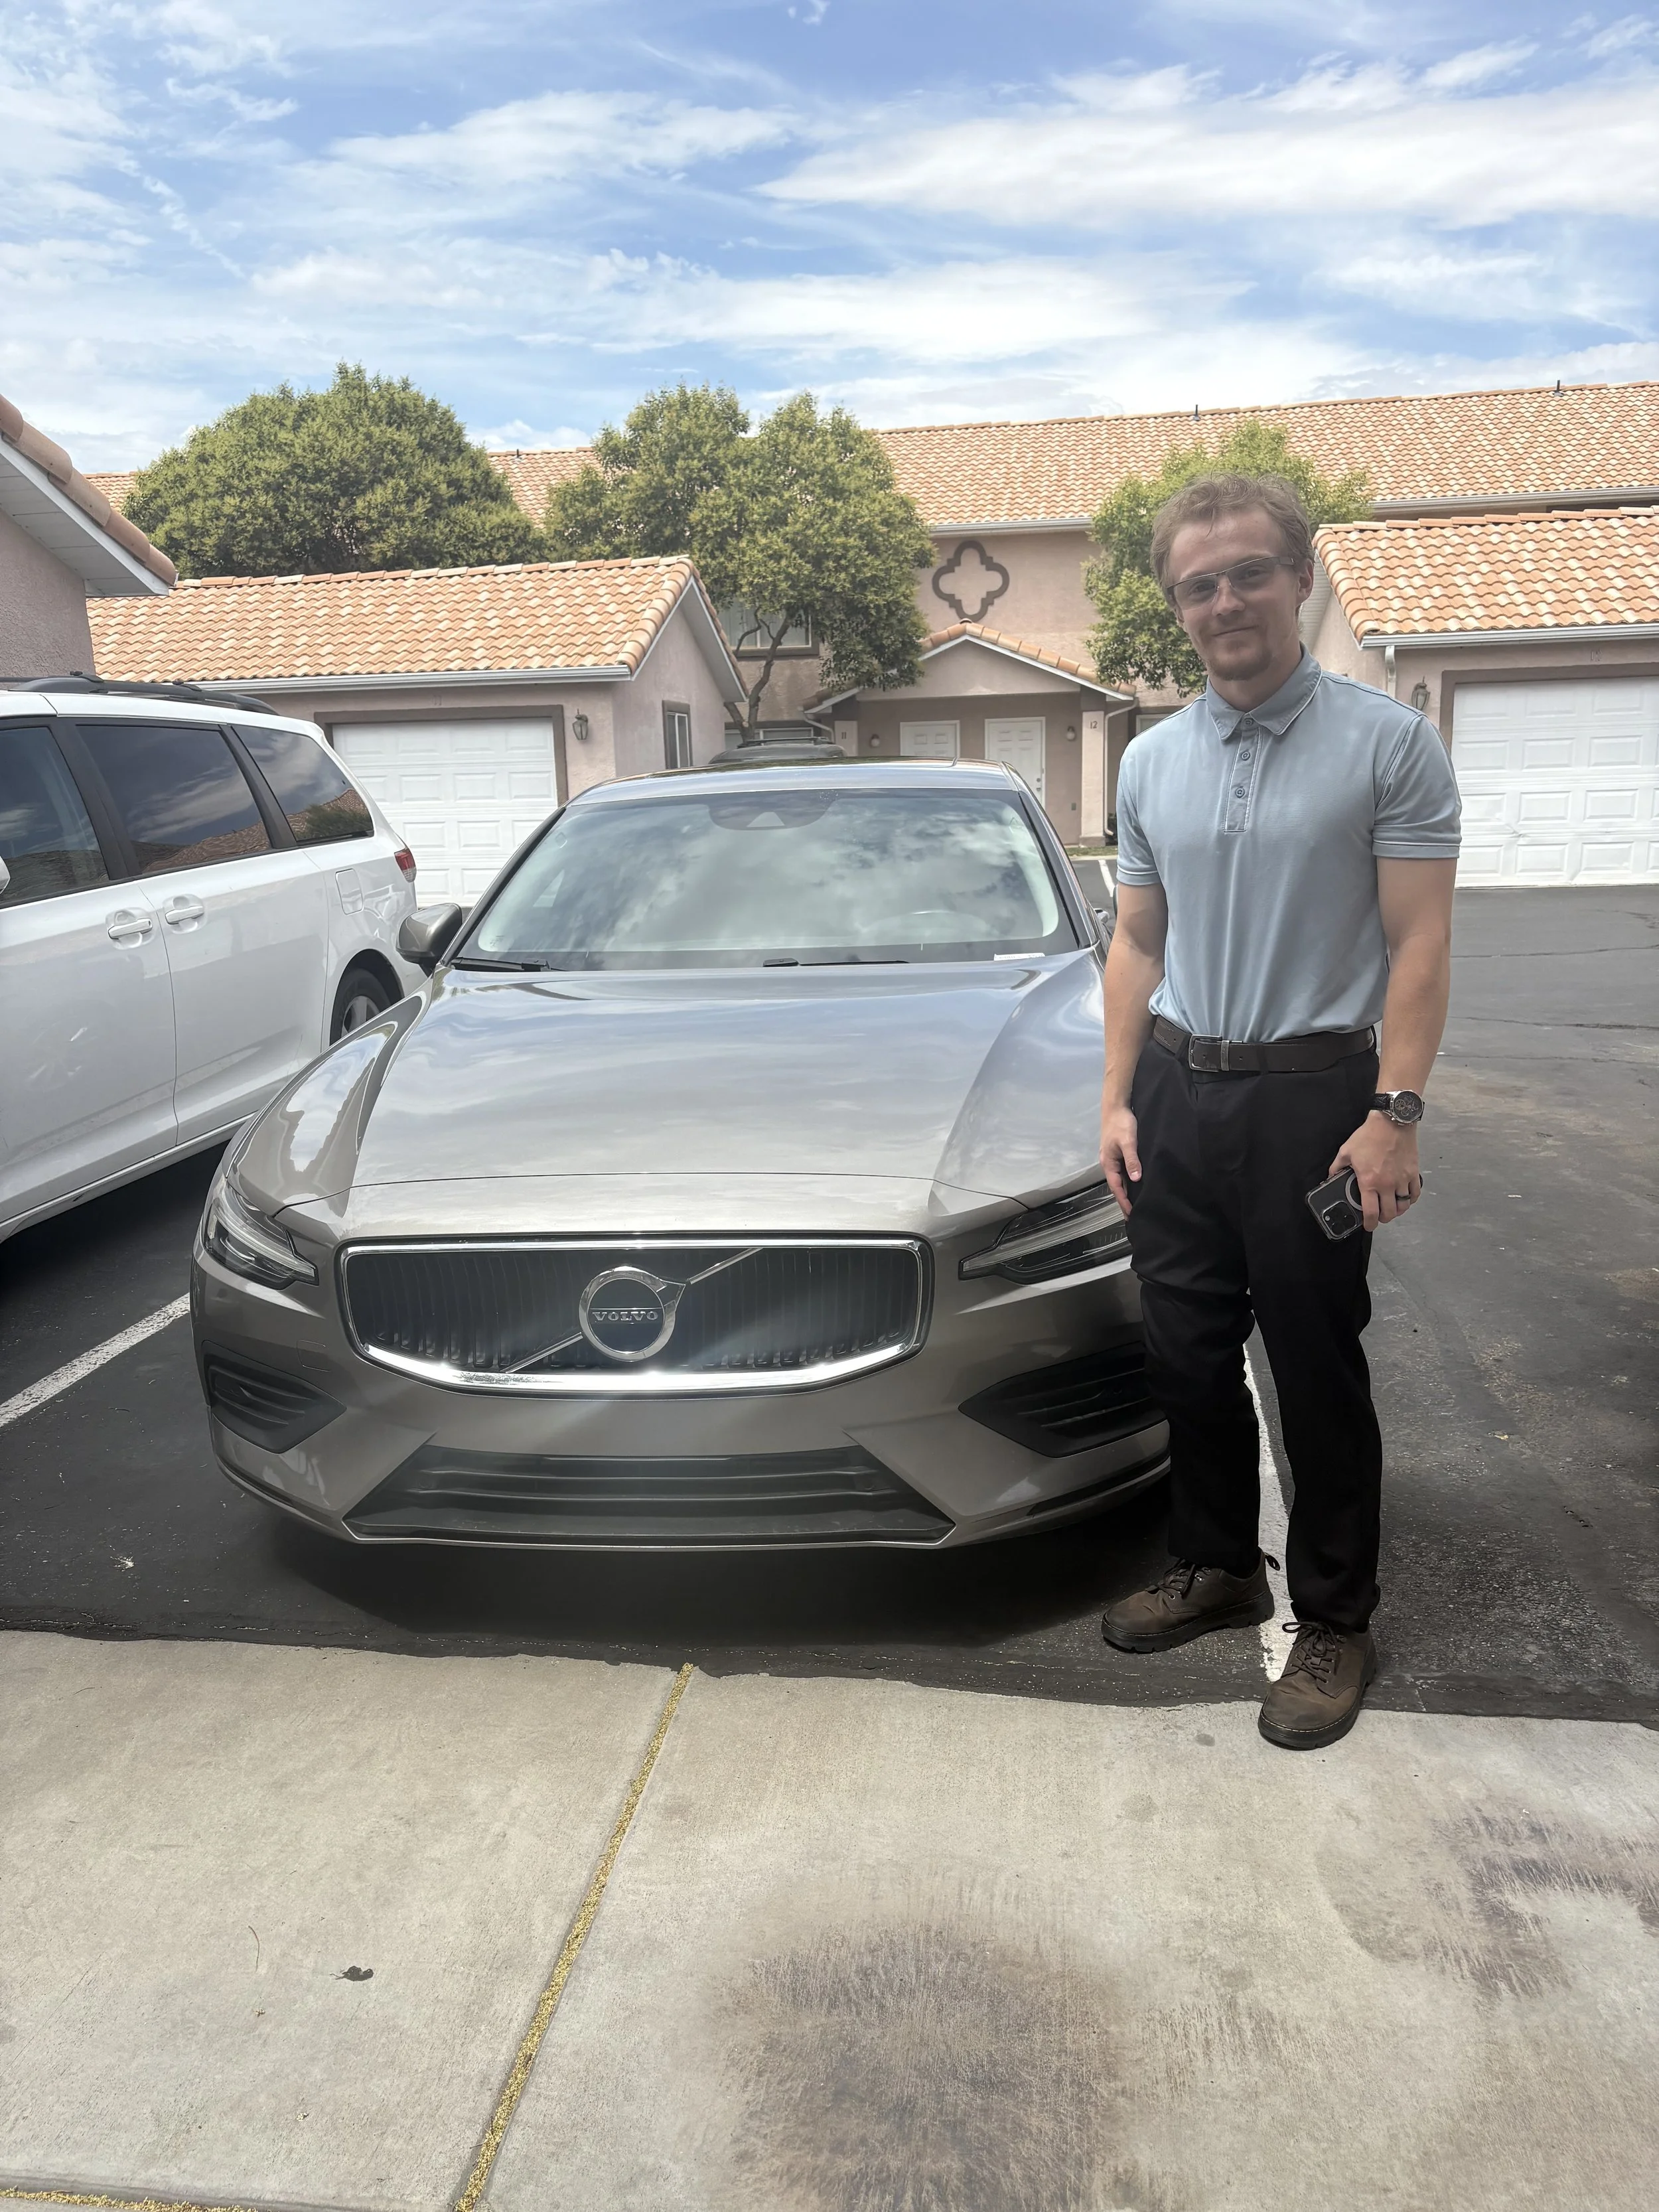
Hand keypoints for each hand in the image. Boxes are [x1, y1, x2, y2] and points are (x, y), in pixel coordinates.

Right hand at [1101, 1103, 1141, 1213]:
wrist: (1116, 1106)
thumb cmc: (1122, 1124)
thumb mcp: (1128, 1142)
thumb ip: (1132, 1160)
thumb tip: (1136, 1179)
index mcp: (1109, 1163)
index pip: (1116, 1187)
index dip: (1123, 1201)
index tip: (1131, 1214)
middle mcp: (1109, 1163)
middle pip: (1117, 1185)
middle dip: (1124, 1200)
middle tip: (1133, 1214)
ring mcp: (1113, 1158)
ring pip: (1120, 1178)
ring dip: (1127, 1190)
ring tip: (1136, 1203)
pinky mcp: (1118, 1152)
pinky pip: (1123, 1170)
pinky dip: (1129, 1180)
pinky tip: (1136, 1183)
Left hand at [1331, 1114, 1420, 1230]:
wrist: (1392, 1122)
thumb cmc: (1369, 1136)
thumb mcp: (1346, 1151)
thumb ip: (1336, 1167)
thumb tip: (1330, 1177)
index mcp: (1369, 1182)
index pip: (1371, 1212)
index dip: (1369, 1224)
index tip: (1368, 1226)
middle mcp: (1387, 1185)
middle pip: (1390, 1213)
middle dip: (1383, 1219)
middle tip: (1379, 1217)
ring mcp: (1402, 1180)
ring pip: (1403, 1206)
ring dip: (1397, 1211)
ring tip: (1392, 1209)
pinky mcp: (1413, 1173)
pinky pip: (1415, 1193)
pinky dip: (1411, 1200)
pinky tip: (1405, 1198)